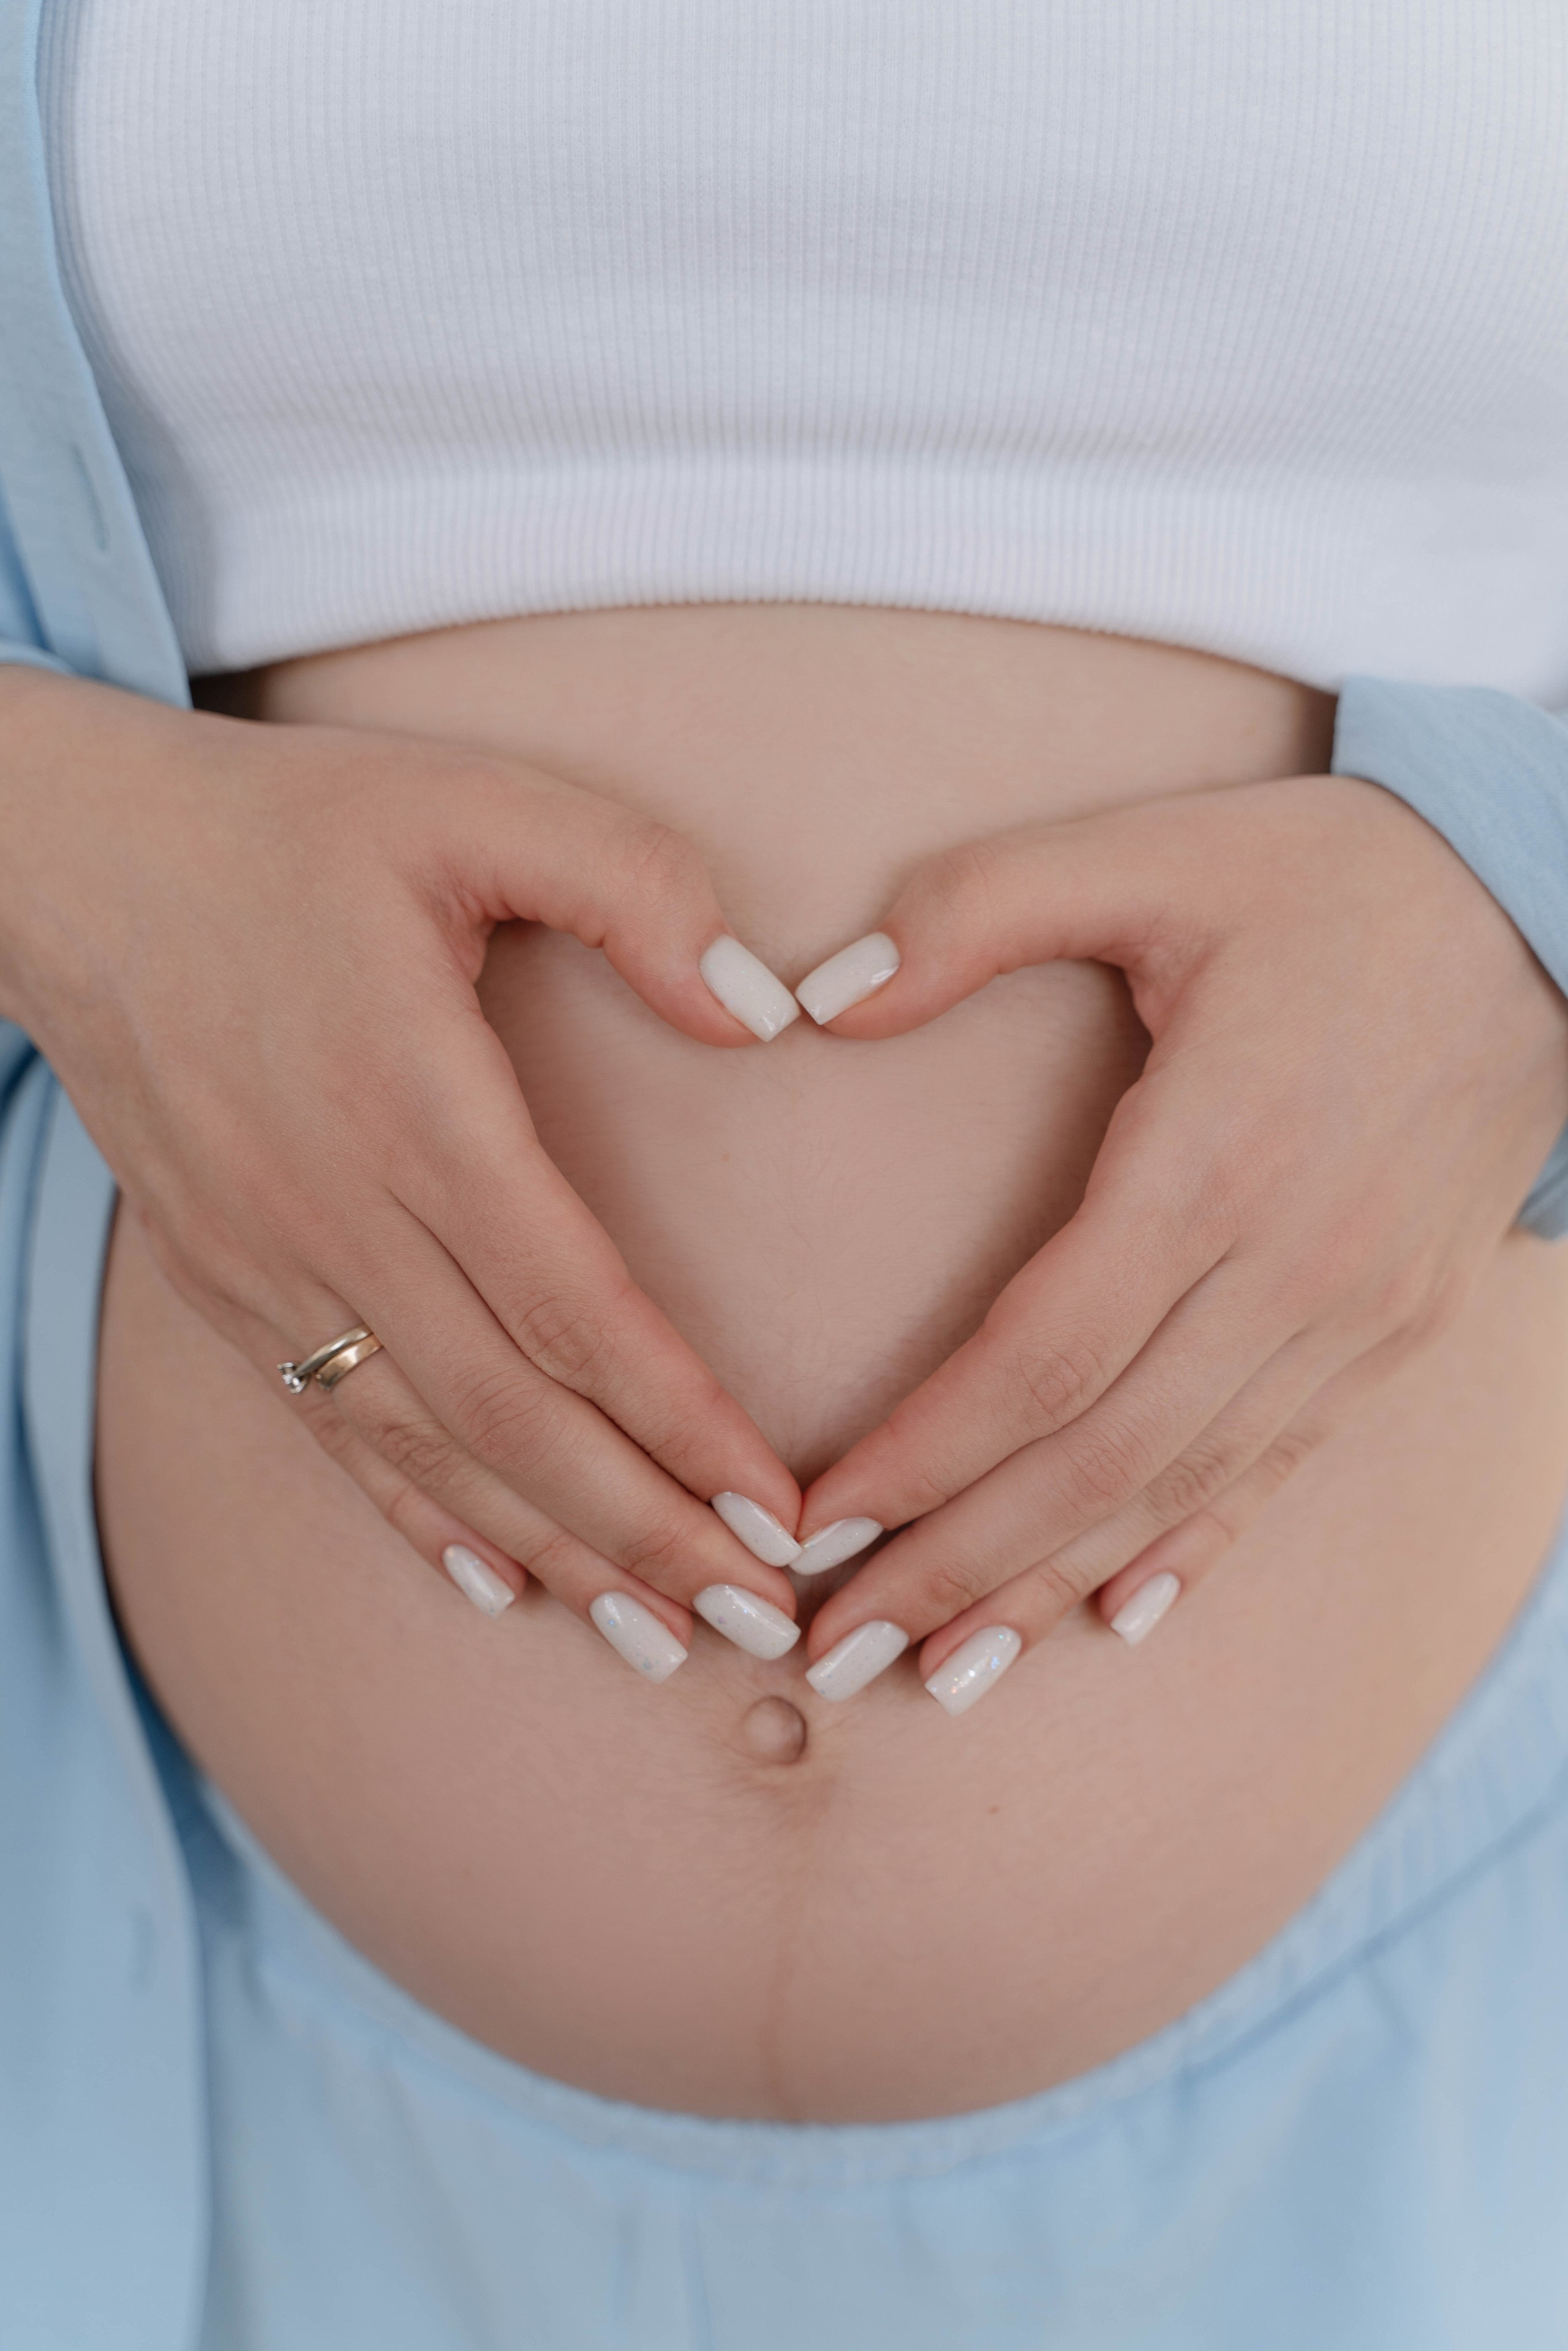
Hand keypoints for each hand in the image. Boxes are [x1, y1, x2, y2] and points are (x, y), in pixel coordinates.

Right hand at [0, 668, 805, 1674]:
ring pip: (427, 1451)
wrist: (73, 864)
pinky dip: (422, 1519)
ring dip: (554, 1554)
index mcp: (412, 1104)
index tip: (780, 1509)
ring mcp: (266, 1266)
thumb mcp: (478, 803)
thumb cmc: (293, 829)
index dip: (681, 1423)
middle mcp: (333, 1214)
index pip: (572, 1306)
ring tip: (664, 1640)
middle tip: (763, 1620)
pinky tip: (500, 1587)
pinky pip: (334, 1432)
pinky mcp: (224, 1283)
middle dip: (645, 1533)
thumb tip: (760, 1012)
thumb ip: (634, 885)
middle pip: (512, 1417)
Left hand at [793, 774, 1567, 1707]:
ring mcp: (1360, 1315)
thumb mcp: (1152, 847)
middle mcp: (1295, 1266)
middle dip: (959, 1565)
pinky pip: (1279, 1471)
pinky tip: (1112, 1619)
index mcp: (1216, 1154)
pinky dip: (1190, 1551)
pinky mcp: (1400, 1332)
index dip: (926, 1454)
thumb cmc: (1336, 876)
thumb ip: (974, 908)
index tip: (817, 1520)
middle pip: (1101, 1458)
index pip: (1044, 1353)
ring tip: (940, 1666)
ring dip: (1053, 1585)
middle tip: (836, 1651)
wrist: (1551, 909)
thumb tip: (819, 995)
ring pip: (1184, 1488)